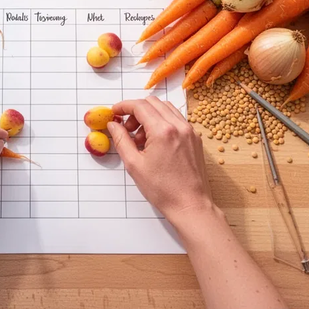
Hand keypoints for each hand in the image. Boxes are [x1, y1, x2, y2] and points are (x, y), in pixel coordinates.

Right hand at [107, 96, 213, 223]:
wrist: (190, 204)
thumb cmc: (163, 190)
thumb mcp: (134, 164)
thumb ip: (121, 140)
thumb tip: (113, 125)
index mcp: (163, 131)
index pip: (140, 106)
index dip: (124, 106)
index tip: (115, 112)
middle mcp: (179, 126)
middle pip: (153, 103)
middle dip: (136, 111)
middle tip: (126, 128)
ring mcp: (190, 131)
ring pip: (166, 109)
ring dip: (149, 116)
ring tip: (140, 138)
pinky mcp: (195, 138)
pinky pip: (176, 120)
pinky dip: (162, 123)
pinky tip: (154, 142)